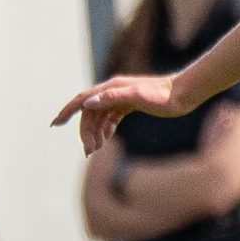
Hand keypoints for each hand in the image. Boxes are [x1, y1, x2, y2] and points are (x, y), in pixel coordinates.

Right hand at [52, 72, 182, 154]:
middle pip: (90, 113)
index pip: (82, 100)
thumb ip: (113, 97)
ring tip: (96, 149)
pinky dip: (105, 128)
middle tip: (89, 152)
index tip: (55, 124)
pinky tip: (106, 139)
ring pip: (100, 116)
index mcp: (111, 88)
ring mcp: (121, 98)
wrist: (184, 94)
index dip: (67, 112)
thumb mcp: (138, 96)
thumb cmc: (163, 96)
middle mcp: (113, 91)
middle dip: (86, 132)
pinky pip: (111, 117)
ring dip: (95, 133)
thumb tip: (88, 103)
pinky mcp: (129, 104)